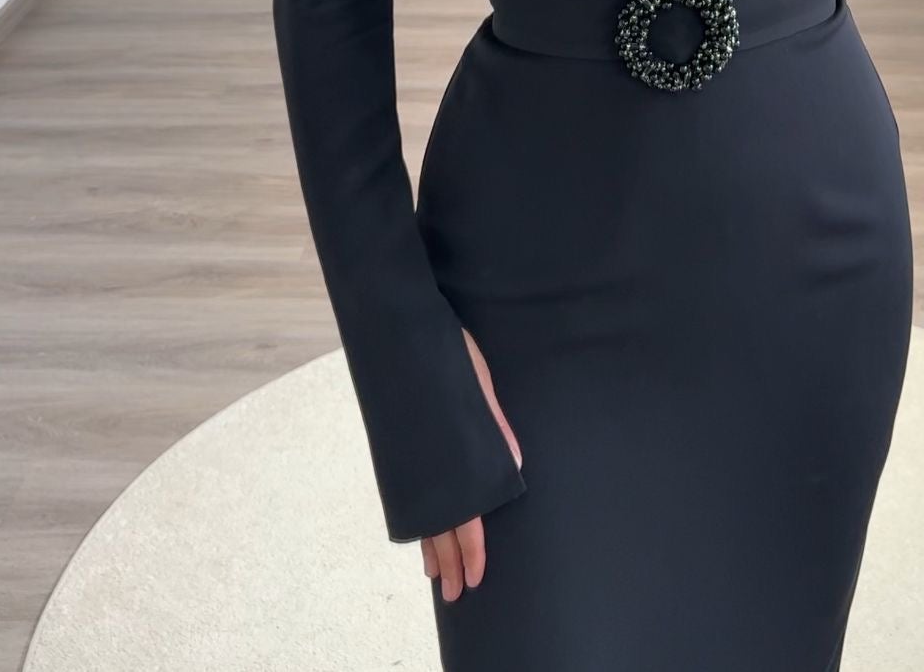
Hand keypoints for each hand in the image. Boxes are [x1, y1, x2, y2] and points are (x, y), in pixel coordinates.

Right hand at [420, 328, 522, 602]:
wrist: (405, 327)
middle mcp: (431, 463)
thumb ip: (495, 428)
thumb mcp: (479, 387)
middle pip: (440, 528)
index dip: (470, 552)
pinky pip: (413, 496)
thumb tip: (518, 464)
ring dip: (431, 547)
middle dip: (448, 563)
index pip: (464, 519)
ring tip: (435, 574)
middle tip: (455, 595)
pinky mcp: (407, 446)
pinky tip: (421, 530)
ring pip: (422, 515)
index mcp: (452, 455)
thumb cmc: (449, 352)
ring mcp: (415, 457)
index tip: (473, 580)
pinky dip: (420, 520)